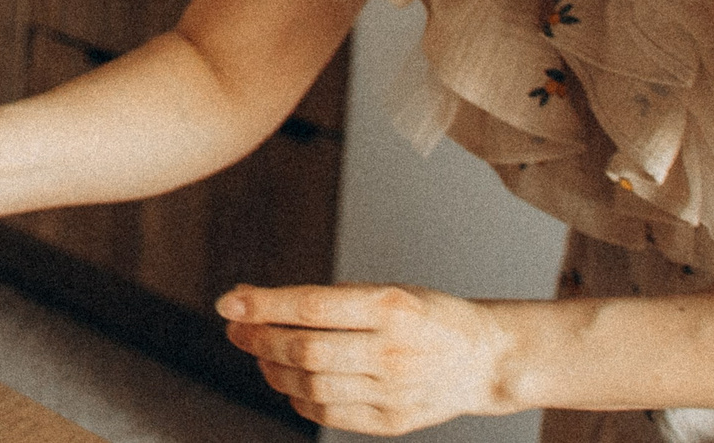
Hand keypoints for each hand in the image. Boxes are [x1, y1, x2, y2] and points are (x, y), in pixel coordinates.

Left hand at [219, 282, 515, 434]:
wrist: (484, 358)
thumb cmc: (425, 316)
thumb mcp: (384, 290)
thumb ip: (326, 300)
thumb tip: (254, 303)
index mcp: (392, 307)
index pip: (313, 306)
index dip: (264, 306)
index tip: (229, 302)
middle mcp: (394, 351)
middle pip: (306, 350)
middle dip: (260, 339)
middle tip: (237, 329)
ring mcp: (395, 392)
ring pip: (312, 386)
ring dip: (273, 369)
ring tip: (262, 354)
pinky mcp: (394, 423)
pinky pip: (329, 414)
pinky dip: (299, 398)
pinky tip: (291, 382)